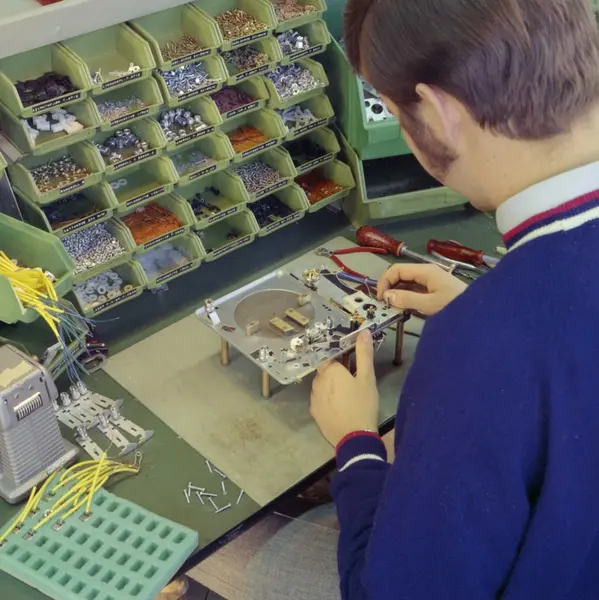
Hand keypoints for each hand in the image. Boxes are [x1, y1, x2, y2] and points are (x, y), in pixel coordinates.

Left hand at [310, 330, 379, 446]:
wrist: (354, 438)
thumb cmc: (363, 404)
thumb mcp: (368, 378)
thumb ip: (364, 353)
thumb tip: (363, 331)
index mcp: (330, 370)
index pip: (330, 356)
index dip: (339, 359)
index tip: (349, 363)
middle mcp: (318, 381)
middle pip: (325, 371)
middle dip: (335, 372)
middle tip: (351, 380)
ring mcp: (314, 398)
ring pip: (321, 385)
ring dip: (330, 386)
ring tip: (346, 394)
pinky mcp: (314, 412)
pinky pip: (319, 399)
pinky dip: (327, 399)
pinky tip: (339, 406)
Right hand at [378, 263, 466, 315]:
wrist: (479, 313)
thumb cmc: (455, 306)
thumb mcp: (430, 304)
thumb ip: (407, 299)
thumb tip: (387, 296)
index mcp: (425, 271)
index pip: (396, 270)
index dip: (385, 282)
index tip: (380, 298)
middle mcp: (426, 273)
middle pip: (400, 275)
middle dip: (389, 288)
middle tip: (384, 305)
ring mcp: (430, 282)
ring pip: (406, 284)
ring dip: (397, 294)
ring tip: (393, 308)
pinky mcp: (432, 291)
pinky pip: (413, 291)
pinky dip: (405, 298)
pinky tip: (404, 309)